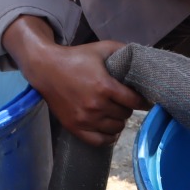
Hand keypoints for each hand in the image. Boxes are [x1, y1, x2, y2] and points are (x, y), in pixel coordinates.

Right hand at [26, 40, 145, 145]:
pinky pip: (100, 141)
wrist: (46, 69)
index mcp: (104, 86)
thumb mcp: (101, 48)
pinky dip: (109, 137)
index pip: (135, 101)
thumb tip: (142, 58)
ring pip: (116, 128)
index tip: (143, 99)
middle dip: (127, 107)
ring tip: (115, 112)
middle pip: (125, 114)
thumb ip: (124, 50)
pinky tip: (109, 128)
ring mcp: (85, 119)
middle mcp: (96, 105)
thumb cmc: (76, 57)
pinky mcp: (75, 127)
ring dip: (119, 120)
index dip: (142, 100)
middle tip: (123, 101)